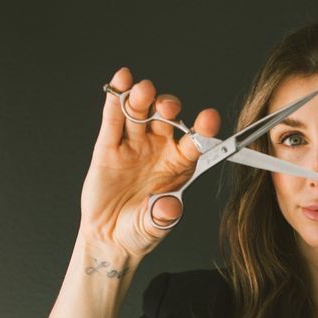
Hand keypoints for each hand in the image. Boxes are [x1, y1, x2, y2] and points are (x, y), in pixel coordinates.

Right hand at [79, 66, 221, 258]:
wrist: (110, 238)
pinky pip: (113, 120)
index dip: (202, 129)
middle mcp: (158, 150)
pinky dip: (115, 99)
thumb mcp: (155, 227)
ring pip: (139, 114)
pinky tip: (121, 80)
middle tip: (167, 108)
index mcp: (178, 165)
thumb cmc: (139, 230)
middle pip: (166, 120)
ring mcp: (133, 146)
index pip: (194, 142)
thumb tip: (170, 207)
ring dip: (142, 98)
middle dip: (167, 108)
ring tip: (142, 90)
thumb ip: (163, 216)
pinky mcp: (108, 147)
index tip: (209, 118)